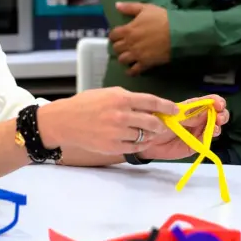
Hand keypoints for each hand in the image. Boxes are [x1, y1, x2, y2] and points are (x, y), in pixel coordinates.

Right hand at [37, 87, 178, 154]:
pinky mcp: (112, 147)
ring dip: (148, 135)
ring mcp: (117, 133)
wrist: (65, 121)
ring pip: (144, 137)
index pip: (152, 103)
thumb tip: (150, 106)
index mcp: (121, 98)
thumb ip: (129, 99)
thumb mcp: (108, 93)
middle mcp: (121, 115)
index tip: (175, 110)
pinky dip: (137, 144)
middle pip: (152, 123)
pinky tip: (134, 139)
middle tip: (161, 125)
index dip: (167, 107)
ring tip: (145, 133)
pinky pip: (134, 147)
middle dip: (160, 125)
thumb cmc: (86, 104)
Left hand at [109, 2, 170, 75]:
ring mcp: (136, 54)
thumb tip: (116, 5)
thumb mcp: (146, 8)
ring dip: (124, 58)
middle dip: (119, 46)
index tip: (118, 36)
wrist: (177, 32)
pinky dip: (131, 71)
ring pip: (122, 60)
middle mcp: (129, 43)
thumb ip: (129, 7)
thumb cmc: (162, 18)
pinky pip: (133, 71)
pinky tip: (131, 70)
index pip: (113, 35)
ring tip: (128, 56)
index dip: (114, 36)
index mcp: (128, 30)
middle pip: (116, 48)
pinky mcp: (145, 63)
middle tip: (124, 45)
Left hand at [138, 95, 228, 160]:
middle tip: (220, 117)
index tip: (219, 104)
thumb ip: (187, 116)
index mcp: (191, 108)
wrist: (146, 140)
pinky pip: (206, 140)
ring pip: (214, 127)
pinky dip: (210, 137)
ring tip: (215, 126)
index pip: (208, 101)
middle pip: (216, 114)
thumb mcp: (171, 116)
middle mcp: (197, 118)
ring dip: (218, 125)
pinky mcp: (195, 144)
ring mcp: (197, 131)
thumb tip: (205, 113)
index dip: (216, 101)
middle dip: (222, 114)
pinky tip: (211, 134)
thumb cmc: (156, 123)